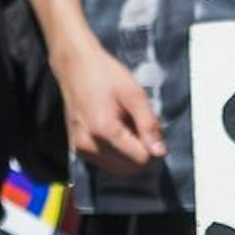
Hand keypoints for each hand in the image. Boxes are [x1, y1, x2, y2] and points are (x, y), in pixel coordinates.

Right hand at [56, 34, 165, 178]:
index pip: (140, 159)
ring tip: (125, 127)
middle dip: (140, 152)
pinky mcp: (76, 149)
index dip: (150, 146)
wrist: (74, 65)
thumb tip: (160, 152)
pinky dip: (116, 153)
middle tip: (138, 126)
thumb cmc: (105, 74)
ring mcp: (79, 149)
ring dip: (128, 154)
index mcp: (103, 131)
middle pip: (129, 169)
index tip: (147, 127)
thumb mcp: (134, 94)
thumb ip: (148, 124)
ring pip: (117, 169)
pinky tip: (115, 131)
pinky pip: (105, 163)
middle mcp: (88, 146)